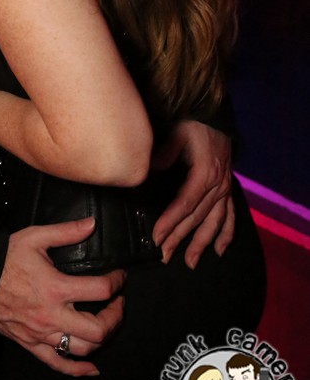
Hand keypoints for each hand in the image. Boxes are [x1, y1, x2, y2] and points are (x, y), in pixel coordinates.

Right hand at [0, 217, 125, 376]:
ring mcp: (42, 334)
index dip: (117, 282)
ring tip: (105, 324)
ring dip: (101, 339)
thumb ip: (66, 231)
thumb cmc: (4, 259)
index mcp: (56, 288)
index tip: (119, 277)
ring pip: (82, 349)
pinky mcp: (31, 344)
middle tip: (118, 304)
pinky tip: (91, 369)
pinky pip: (58, 364)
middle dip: (115, 318)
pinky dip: (78, 370)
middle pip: (98, 330)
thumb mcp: (34, 237)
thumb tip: (92, 224)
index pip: (100, 290)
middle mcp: (52, 315)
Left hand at [151, 119, 233, 267]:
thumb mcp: (176, 134)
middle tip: (165, 256)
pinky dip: (227, 234)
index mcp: (204, 174)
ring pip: (214, 222)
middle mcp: (217, 186)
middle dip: (180, 238)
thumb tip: (149, 170)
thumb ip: (164, 153)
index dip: (171, 222)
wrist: (214, 118)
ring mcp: (224, 189)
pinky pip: (230, 215)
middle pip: (197, 218)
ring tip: (190, 262)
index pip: (184, 205)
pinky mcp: (227, 189)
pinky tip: (221, 250)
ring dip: (202, 243)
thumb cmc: (192, 126)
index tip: (157, 237)